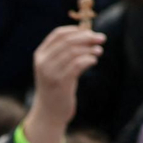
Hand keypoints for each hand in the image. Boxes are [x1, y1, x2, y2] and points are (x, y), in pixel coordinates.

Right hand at [23, 25, 106, 142]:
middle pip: (68, 42)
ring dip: (89, 49)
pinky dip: (88, 60)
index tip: (90, 31)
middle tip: (101, 38)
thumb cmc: (57, 87)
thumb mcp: (57, 67)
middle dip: (86, 37)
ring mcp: (50, 72)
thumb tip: (88, 36)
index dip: (75, 30)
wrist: (49, 112)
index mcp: (40, 55)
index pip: (58, 34)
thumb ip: (66, 53)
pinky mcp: (60, 83)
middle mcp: (43, 62)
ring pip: (73, 52)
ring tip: (99, 50)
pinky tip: (94, 60)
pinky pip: (76, 65)